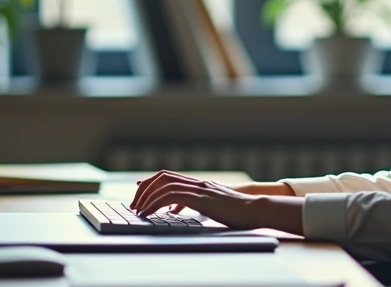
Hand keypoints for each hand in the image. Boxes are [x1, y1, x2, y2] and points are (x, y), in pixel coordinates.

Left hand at [130, 171, 303, 234]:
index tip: (138, 191)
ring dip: (147, 197)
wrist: (255, 210)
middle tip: (135, 205)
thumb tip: (177, 209)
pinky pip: (172, 195)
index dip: (151, 182)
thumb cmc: (238, 212)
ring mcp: (199, 189)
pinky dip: (156, 203)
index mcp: (200, 184)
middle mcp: (197, 183)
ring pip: (164, 185)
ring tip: (139, 211)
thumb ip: (196, 204)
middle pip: (163, 177)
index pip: (169, 176)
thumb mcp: (213, 206)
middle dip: (145, 189)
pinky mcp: (201, 198)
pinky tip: (151, 213)